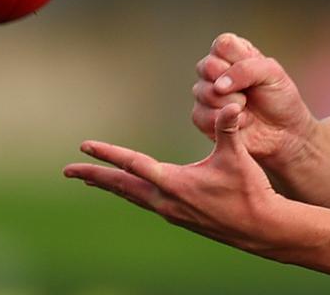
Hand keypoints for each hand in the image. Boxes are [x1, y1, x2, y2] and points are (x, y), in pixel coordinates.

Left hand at [64, 104, 290, 255]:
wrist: (261, 227)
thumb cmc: (249, 191)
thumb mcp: (238, 157)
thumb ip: (228, 128)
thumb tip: (231, 102)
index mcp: (175, 184)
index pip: (133, 164)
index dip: (108, 154)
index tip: (85, 146)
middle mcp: (166, 201)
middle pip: (122, 187)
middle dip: (94, 177)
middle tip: (68, 171)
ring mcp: (172, 212)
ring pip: (133, 196)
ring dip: (112, 186)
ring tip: (93, 180)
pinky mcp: (181, 218)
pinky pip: (146, 203)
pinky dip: (132, 194)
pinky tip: (134, 191)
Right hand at [192, 33, 317, 169]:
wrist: (283, 131)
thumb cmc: (279, 98)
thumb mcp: (273, 74)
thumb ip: (246, 70)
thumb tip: (217, 86)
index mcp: (233, 52)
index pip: (222, 45)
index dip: (237, 60)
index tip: (255, 72)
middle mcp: (215, 70)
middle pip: (206, 66)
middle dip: (233, 84)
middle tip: (249, 93)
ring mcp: (206, 93)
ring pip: (203, 91)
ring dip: (231, 103)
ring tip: (246, 107)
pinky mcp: (202, 117)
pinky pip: (199, 115)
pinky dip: (224, 120)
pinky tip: (239, 122)